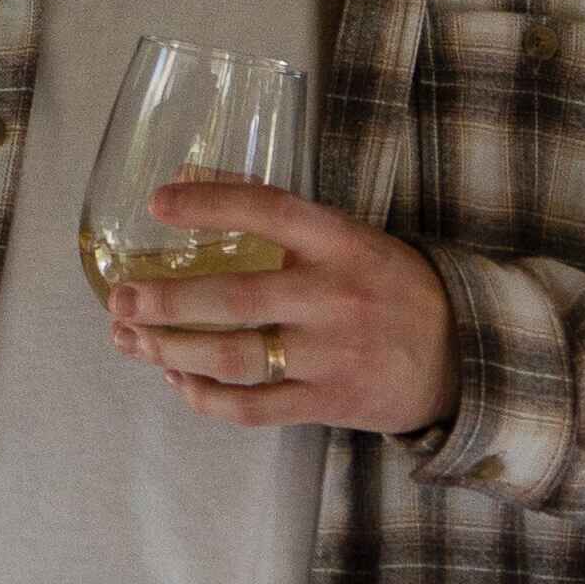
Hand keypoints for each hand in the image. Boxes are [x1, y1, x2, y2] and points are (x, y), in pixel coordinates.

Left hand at [100, 177, 457, 435]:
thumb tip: (186, 175)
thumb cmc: (388, 285)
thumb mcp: (347, 236)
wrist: (464, 354)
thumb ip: (275, 213)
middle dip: (167, 301)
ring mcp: (331, 354)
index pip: (269, 210)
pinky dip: (206, 396)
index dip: (210, 204)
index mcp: (340, 242)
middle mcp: (334, 296)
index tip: (157, 203)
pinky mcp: (329, 402)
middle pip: (236, 299)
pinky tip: (178, 378)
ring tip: (131, 339)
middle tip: (120, 298)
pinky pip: (254, 407)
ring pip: (236, 358)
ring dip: (173, 350)